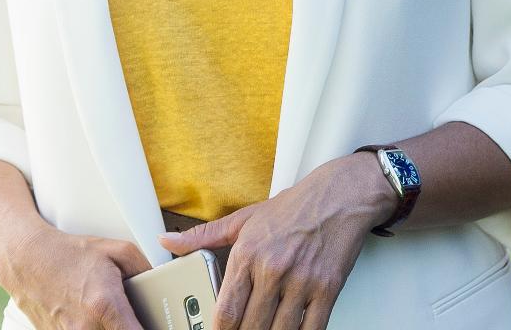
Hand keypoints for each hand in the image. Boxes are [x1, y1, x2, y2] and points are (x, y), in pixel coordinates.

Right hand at [0, 222, 150, 329]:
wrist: (30, 261)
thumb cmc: (72, 254)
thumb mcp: (118, 250)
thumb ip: (144, 270)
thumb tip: (158, 285)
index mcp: (104, 304)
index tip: (157, 326)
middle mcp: (85, 327)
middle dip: (127, 325)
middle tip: (131, 313)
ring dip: (108, 326)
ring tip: (108, 311)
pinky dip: (92, 326)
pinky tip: (90, 313)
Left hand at [161, 155, 395, 329]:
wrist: (343, 193)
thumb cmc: (295, 207)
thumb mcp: (246, 218)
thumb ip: (204, 236)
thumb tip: (167, 240)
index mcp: (249, 253)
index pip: (225, 313)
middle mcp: (274, 268)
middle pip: (250, 328)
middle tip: (246, 329)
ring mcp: (302, 280)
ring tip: (268, 328)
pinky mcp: (328, 287)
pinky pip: (311, 329)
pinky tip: (295, 328)